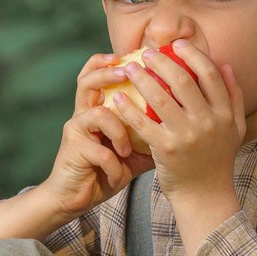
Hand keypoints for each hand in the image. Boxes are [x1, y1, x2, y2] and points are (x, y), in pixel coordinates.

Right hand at [31, 54, 154, 222]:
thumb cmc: (104, 174)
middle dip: (107, 74)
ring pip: (99, 114)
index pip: (95, 76)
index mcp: (96, 111)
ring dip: (119, 132)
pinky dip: (114, 165)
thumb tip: (183, 125)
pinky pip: (101, 151)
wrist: (75, 199)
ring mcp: (75, 130)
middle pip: (87, 81)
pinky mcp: (73, 149)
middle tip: (126, 73)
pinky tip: (118, 175)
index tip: (128, 56)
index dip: (106, 63)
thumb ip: (149, 136)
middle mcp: (83, 115)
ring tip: (126, 151)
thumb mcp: (132, 154)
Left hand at [99, 39, 244, 222]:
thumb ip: (234, 97)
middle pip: (183, 81)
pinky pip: (143, 123)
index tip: (177, 44)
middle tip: (147, 53)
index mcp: (225, 114)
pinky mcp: (166, 150)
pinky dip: (129, 108)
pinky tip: (118, 98)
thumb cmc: (217, 160)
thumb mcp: (235, 129)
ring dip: (142, 79)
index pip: (210, 74)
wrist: (205, 196)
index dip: (193, 54)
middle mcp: (208, 123)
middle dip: (163, 62)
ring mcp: (187, 137)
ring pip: (161, 98)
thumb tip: (225, 65)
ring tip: (130, 68)